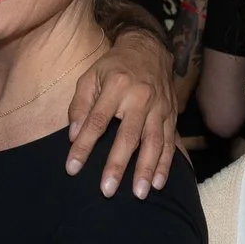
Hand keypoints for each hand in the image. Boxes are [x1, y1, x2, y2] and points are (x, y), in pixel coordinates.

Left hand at [64, 26, 175, 198]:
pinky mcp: (172, 115)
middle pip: (128, 136)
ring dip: (146, 169)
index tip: (72, 168)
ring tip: (138, 194)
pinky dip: (165, 164)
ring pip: (154, 142)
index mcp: (116, 85)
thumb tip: (73, 136)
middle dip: (117, 165)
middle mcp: (140, 97)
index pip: (97, 121)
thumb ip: (80, 106)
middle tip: (107, 190)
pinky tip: (158, 183)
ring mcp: (159, 107)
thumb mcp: (90, 77)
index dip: (84, 146)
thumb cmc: (113, 67)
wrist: (149, 50)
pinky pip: (170, 143)